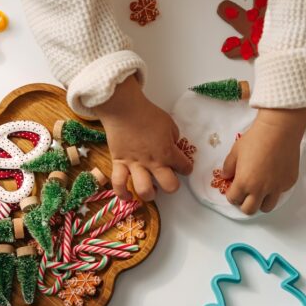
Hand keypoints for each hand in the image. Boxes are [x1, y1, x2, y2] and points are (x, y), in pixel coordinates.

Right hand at [94, 76, 192, 200]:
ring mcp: (135, 165)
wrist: (124, 109)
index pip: (184, 167)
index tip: (184, 166)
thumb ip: (173, 138)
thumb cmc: (148, 114)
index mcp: (168, 152)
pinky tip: (127, 196)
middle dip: (172, 185)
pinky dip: (122, 193)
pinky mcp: (119, 163)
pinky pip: (118, 183)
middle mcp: (153, 162)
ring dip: (150, 194)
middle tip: (168, 179)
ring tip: (151, 190)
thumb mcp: (169, 123)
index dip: (186, 168)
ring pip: (144, 190)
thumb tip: (172, 146)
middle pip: (169, 186)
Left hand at [222, 107, 305, 214]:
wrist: (279, 131)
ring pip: (267, 207)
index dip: (232, 195)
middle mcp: (260, 189)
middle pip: (249, 210)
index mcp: (244, 182)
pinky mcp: (289, 182)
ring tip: (259, 191)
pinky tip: (273, 176)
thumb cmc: (255, 139)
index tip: (233, 189)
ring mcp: (276, 188)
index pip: (234, 200)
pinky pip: (280, 193)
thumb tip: (227, 176)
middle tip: (245, 194)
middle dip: (244, 204)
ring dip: (261, 202)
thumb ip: (228, 167)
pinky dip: (275, 189)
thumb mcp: (235, 151)